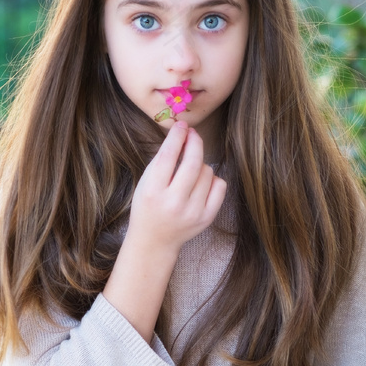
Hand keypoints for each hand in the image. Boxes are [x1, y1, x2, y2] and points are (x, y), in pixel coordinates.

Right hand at [128, 121, 225, 256]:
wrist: (155, 240)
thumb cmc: (148, 206)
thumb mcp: (146, 182)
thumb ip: (162, 160)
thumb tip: (184, 133)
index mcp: (153, 191)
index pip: (169, 156)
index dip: (177, 136)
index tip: (182, 126)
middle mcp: (174, 203)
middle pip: (192, 162)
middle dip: (195, 142)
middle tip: (192, 135)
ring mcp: (193, 212)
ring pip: (207, 171)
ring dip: (200, 164)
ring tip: (189, 171)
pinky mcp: (207, 217)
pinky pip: (220, 185)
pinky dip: (212, 179)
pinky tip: (201, 183)